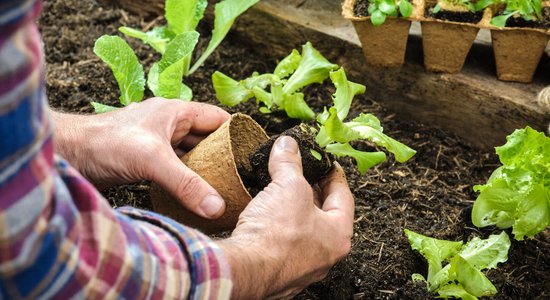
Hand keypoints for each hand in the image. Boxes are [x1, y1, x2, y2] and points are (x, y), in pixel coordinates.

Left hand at [51, 98, 229, 218]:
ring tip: (223, 188)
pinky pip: (175, 168)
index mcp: (176, 112)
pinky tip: (194, 194)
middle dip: (222, 156)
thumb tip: (217, 206)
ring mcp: (157, 143)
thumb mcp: (152, 161)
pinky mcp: (146, 160)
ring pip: (190, 155)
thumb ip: (186, 184)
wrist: (69, 154)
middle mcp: (169, 125)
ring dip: (204, 169)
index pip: (217, 118)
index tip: (251, 153)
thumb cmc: (105, 143)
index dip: (236, 132)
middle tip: (240, 177)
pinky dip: (186, 179)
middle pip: (206, 139)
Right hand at [218, 136, 354, 298]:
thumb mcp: (287, 185)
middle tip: (301, 174)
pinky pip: (283, 245)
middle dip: (311, 192)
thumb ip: (289, 162)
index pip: (343, 196)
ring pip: (302, 232)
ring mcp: (302, 268)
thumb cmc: (276, 235)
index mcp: (338, 235)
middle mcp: (324, 256)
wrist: (245, 270)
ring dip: (292, 211)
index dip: (333, 174)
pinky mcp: (278, 273)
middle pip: (323, 215)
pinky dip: (277, 229)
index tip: (326, 163)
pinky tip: (264, 218)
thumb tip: (287, 145)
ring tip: (280, 192)